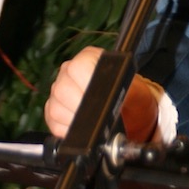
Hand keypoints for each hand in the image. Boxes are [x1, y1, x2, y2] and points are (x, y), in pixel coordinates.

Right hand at [44, 45, 159, 141]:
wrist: (128, 109)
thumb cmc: (130, 95)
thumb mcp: (136, 89)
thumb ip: (127, 90)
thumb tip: (113, 97)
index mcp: (89, 58)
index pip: (78, 67)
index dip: (87, 83)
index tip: (100, 98)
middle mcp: (68, 71)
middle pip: (62, 89)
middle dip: (81, 107)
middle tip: (97, 115)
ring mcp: (58, 90)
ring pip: (55, 108)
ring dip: (75, 120)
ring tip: (92, 121)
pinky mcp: (53, 109)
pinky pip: (52, 122)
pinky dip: (68, 130)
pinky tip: (83, 127)